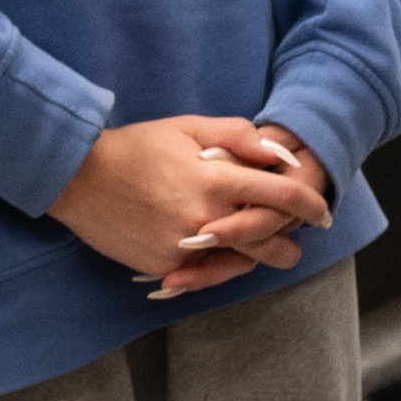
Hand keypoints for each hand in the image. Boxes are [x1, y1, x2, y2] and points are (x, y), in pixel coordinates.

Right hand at [53, 114, 330, 298]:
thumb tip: (278, 151)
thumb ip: (237, 136)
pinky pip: (208, 272)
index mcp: (213, 179)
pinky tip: (222, 248)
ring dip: (259, 254)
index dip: (310, 205)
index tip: (322, 210)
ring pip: (243, 263)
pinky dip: (220, 262)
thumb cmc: (136, 147)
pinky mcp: (167, 267)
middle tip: (300, 232)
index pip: (281, 197)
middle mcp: (204, 219)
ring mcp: (184, 248)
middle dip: (291, 240)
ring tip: (264, 242)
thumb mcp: (187, 128)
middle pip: (271, 242)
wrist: (79, 178)